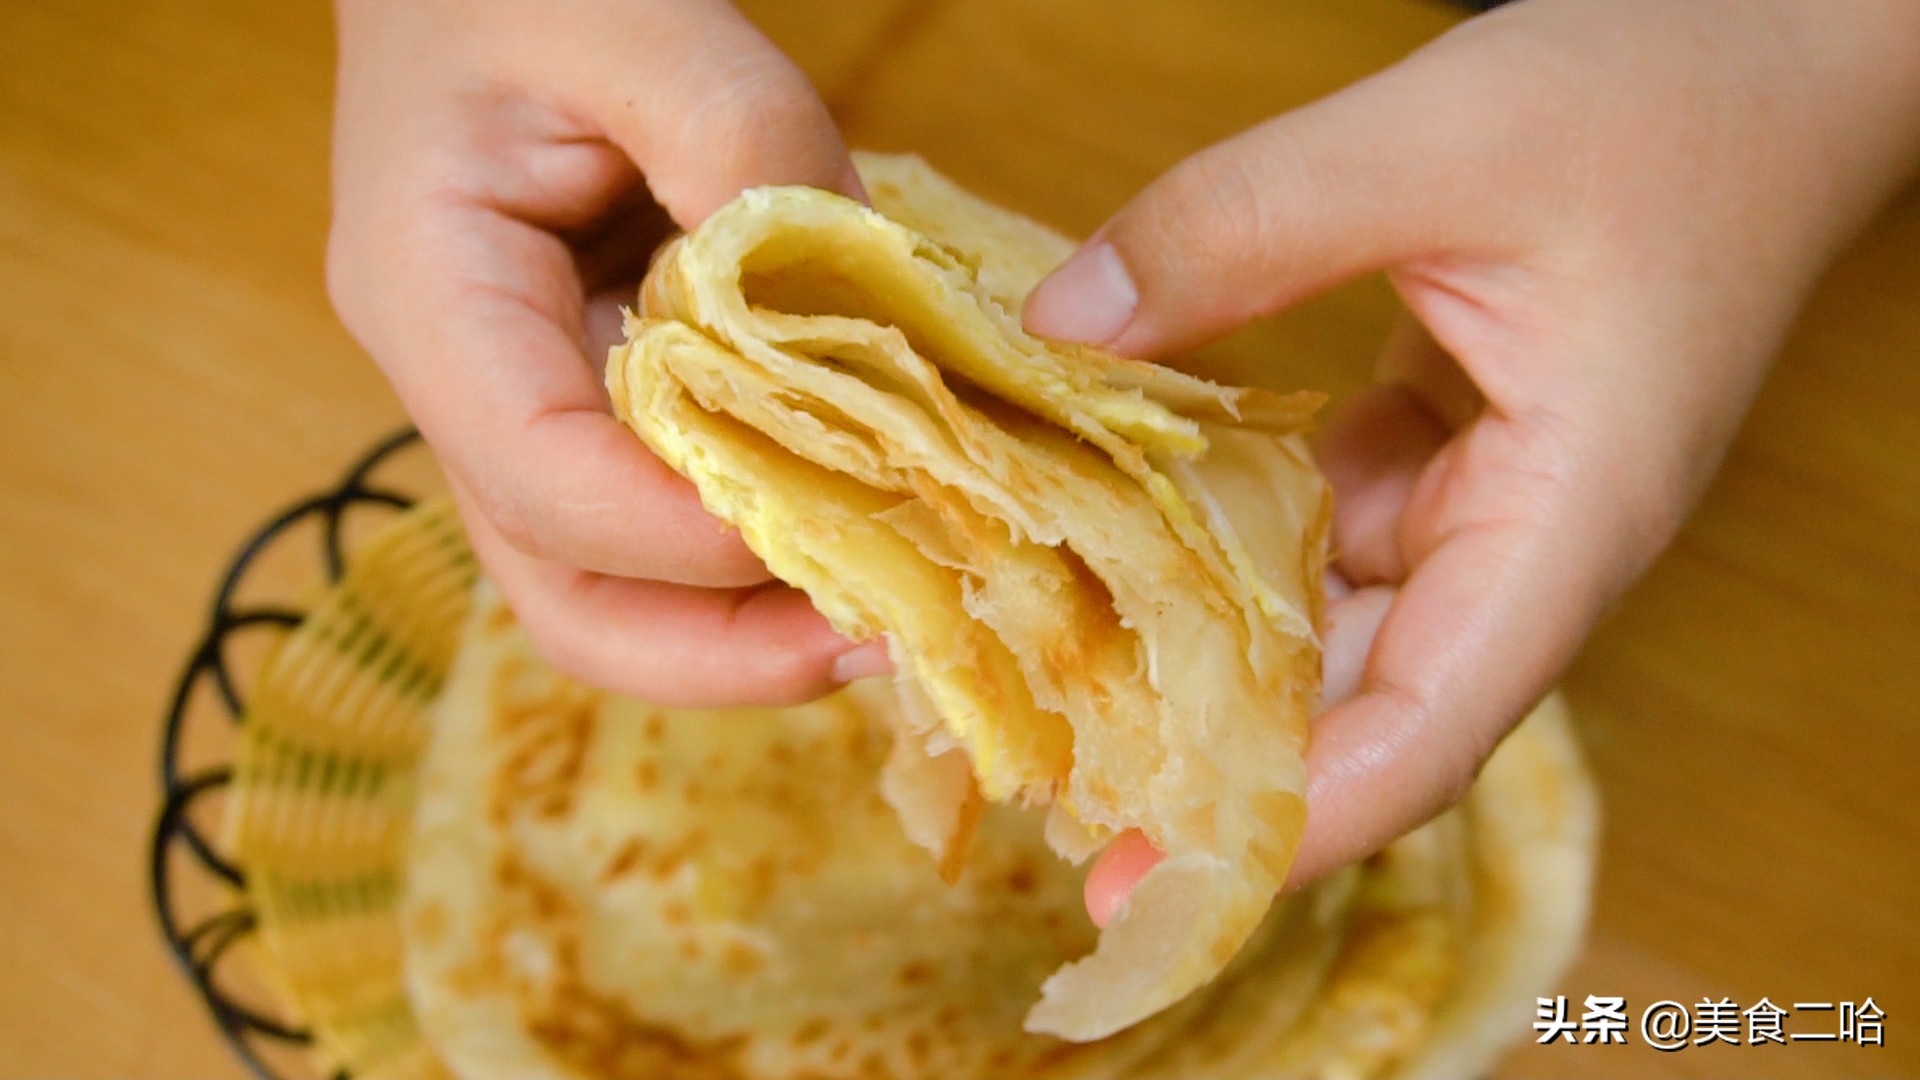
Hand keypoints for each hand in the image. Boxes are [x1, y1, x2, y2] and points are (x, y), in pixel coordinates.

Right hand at [327, 0, 888, 703]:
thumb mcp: (637, 20)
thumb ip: (746, 147)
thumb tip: (861, 298)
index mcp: (430, 298)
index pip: (541, 478)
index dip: (686, 536)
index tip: (845, 519)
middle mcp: (467, 383)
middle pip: (568, 592)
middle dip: (721, 650)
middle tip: (883, 639)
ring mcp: (529, 402)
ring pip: (621, 580)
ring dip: (753, 619)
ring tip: (895, 603)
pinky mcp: (597, 394)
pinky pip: (671, 507)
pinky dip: (768, 537)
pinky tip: (869, 520)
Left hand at [1022, 0, 1919, 922]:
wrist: (1775, 56)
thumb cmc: (1661, 96)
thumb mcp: (1436, 142)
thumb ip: (1243, 226)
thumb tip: (1062, 326)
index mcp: (1569, 518)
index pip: (1429, 729)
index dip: (1292, 819)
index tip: (1150, 872)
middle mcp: (1532, 542)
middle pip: (1369, 703)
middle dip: (1222, 755)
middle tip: (1058, 775)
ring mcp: (1496, 503)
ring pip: (1342, 619)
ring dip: (1215, 641)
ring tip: (1064, 662)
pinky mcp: (1457, 453)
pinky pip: (1335, 529)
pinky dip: (1239, 530)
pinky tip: (1134, 509)